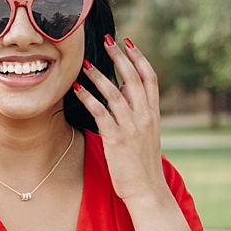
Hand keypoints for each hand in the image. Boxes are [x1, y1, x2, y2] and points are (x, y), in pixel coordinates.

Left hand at [74, 36, 167, 207]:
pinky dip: (88, 98)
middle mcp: (145, 117)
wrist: (148, 190)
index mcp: (153, 114)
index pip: (150, 78)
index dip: (139, 58)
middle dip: (120, 56)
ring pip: (115, 92)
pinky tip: (77, 88)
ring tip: (86, 62)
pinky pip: (101, 112)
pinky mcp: (117, 139)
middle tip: (107, 40)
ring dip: (100, 75)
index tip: (128, 42)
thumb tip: (123, 90)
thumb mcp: (145, 135)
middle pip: (133, 79)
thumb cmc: (143, 165)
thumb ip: (137, 112)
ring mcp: (132, 127)